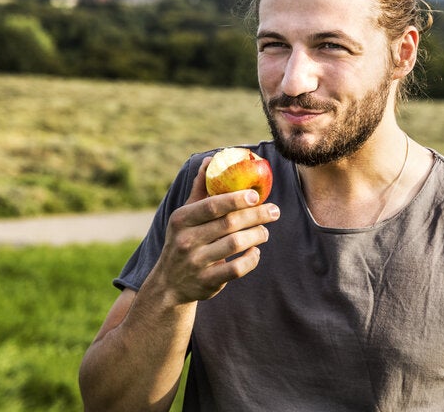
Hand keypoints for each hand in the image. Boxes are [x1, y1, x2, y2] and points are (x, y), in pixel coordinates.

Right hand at [158, 157, 279, 303]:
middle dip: (256, 215)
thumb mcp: (185, 215)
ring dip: (256, 235)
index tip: (256, 195)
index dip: (236, 199)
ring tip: (265, 231)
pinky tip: (255, 251)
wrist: (168, 283)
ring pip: (235, 245)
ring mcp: (195, 262)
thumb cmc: (183, 240)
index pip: (212, 205)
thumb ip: (199, 189)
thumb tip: (211, 159)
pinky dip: (250, 259)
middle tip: (274, 211)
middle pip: (229, 224)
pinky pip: (236, 269)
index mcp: (182, 219)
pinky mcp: (206, 282)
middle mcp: (186, 240)